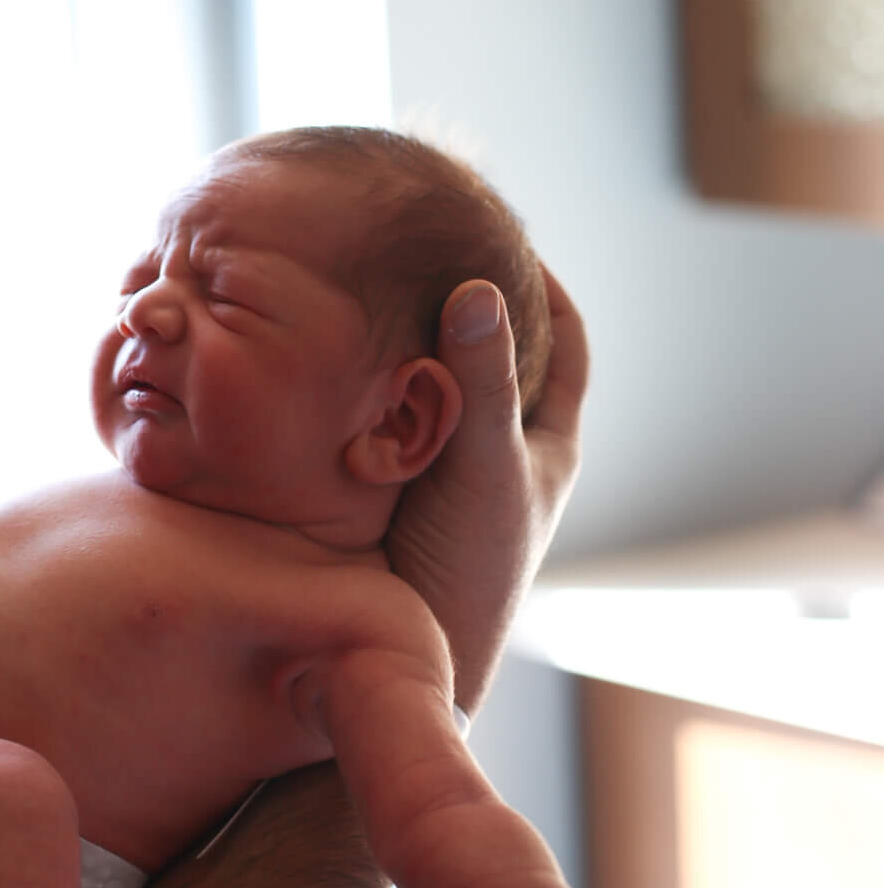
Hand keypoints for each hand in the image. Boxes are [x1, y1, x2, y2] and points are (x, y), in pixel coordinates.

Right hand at [386, 268, 587, 714]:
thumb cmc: (464, 576)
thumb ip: (479, 379)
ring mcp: (440, 473)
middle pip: (495, 353)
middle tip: (421, 240)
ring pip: (430, 384)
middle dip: (465, 298)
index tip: (504, 226)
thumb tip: (481, 286)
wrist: (392, 661)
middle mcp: (496, 455)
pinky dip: (358, 382)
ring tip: (365, 280)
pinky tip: (320, 353)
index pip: (566, 340)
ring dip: (404, 340)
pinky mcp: (384, 488)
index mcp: (544, 446)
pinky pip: (376, 416)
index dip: (546, 280)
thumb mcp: (481, 466)